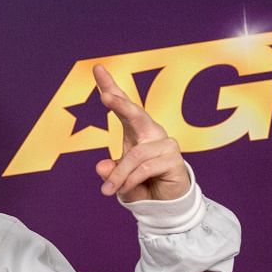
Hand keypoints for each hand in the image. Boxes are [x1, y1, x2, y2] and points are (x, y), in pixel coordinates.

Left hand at [92, 63, 191, 203]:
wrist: (163, 203)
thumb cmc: (139, 185)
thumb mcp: (117, 179)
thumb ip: (109, 172)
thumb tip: (101, 165)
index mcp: (135, 131)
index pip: (123, 106)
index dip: (111, 87)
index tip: (97, 68)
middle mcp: (152, 132)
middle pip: (136, 114)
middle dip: (120, 104)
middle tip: (105, 96)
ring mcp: (165, 144)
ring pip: (134, 155)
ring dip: (118, 176)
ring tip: (108, 191)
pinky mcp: (174, 159)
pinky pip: (144, 169)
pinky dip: (129, 182)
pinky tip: (124, 190)